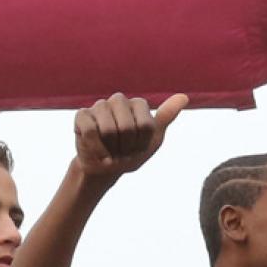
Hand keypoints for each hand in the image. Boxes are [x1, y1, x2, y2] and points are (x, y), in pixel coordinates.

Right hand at [72, 92, 187, 181]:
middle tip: (123, 151)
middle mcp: (119, 100)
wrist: (106, 169)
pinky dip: (97, 149)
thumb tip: (184, 97)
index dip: (142, 143)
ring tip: (112, 151)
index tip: (139, 148)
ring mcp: (99, 106)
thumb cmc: (131, 153)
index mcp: (138, 104)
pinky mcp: (82, 115)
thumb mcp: (153, 139)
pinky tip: (100, 155)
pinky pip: (91, 131)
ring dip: (112, 149)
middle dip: (126, 147)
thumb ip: (166, 116)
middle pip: (127, 126)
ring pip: (108, 128)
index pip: (145, 125)